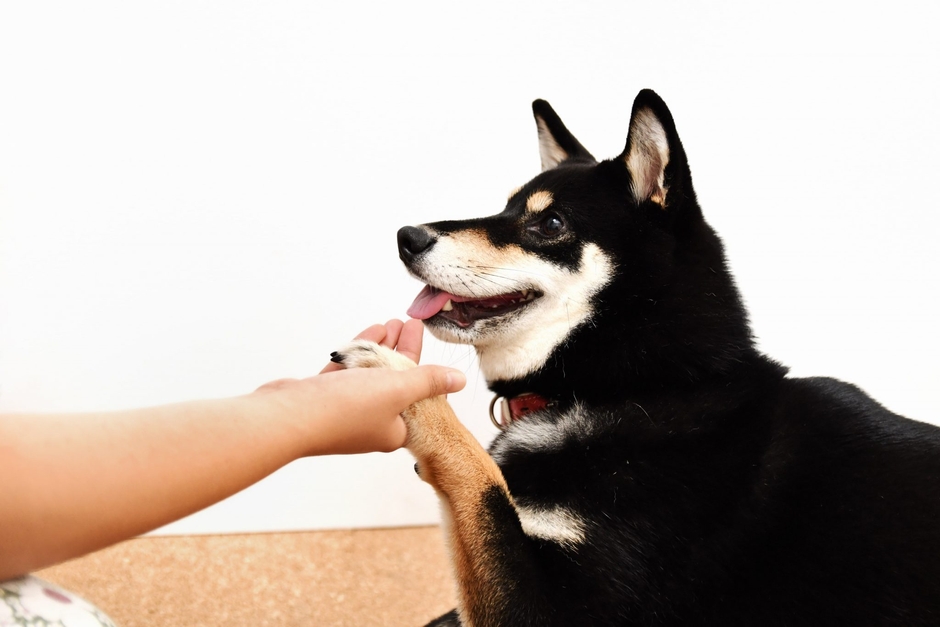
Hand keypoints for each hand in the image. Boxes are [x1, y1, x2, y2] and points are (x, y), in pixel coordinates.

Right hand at [254, 319, 465, 454]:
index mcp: (393, 430)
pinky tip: (367, 335)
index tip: (419, 332)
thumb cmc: (344, 411)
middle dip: (401, 350)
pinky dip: (356, 354)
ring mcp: (344, 413)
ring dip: (379, 349)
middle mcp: (370, 425)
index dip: (420, 361)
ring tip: (389, 323)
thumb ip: (427, 381)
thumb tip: (459, 380)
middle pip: (392, 381)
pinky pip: (345, 374)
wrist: (286, 418)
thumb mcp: (397, 390)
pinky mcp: (322, 400)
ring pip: (368, 375)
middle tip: (407, 322)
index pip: (415, 393)